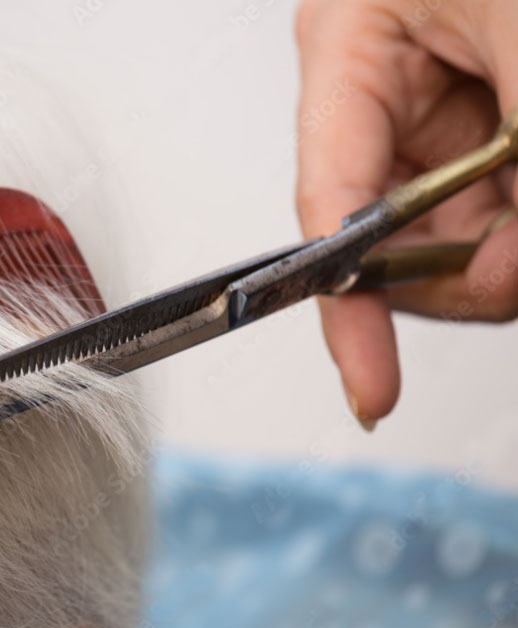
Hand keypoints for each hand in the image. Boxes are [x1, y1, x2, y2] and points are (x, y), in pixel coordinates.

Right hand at [295, 0, 517, 426]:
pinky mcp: (490, 125)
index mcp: (350, 43)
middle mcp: (385, 87)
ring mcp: (441, 110)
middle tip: (516, 271)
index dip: (347, 304)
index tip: (371, 384)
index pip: (329, 203)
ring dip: (504, 252)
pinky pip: (494, 213)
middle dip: (461, 273)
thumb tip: (502, 276)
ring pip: (451, 234)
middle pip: (391, 235)